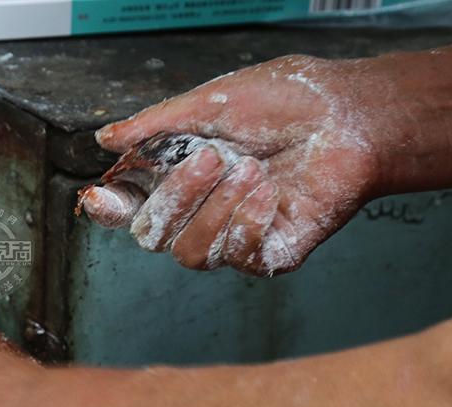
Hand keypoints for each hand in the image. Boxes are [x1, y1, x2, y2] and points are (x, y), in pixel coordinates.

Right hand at [88, 55, 385, 274]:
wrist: (350, 115)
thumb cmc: (289, 101)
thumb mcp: (211, 102)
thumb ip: (155, 125)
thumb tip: (107, 138)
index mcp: (180, 178)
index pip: (129, 207)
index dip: (109, 207)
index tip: (101, 195)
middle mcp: (202, 212)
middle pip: (152, 236)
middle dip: (175, 197)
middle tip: (211, 157)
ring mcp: (234, 237)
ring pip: (190, 254)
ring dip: (215, 210)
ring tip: (250, 169)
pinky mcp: (270, 253)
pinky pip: (237, 258)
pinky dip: (246, 224)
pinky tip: (267, 193)